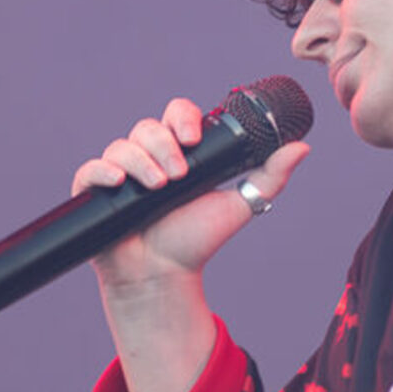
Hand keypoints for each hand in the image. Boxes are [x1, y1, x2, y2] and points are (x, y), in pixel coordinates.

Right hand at [71, 97, 309, 290]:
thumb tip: (302, 147)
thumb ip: (270, 177)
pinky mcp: (95, 194)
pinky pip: (90, 170)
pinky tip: (119, 183)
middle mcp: (148, 158)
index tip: (193, 138)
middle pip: (148, 127)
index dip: (182, 118)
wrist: (165, 276)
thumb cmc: (198, 241)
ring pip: (122, 145)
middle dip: (164, 145)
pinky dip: (102, 172)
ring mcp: (120, 175)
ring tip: (159, 187)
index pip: (176, 116)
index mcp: (179, 153)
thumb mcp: (239, 205)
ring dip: (141, 161)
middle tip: (179, 175)